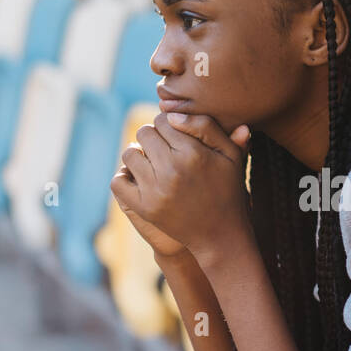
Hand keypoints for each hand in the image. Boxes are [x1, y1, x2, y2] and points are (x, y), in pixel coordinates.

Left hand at [110, 112, 252, 263]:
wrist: (220, 235)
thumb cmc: (228, 191)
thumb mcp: (231, 156)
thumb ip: (209, 128)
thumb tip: (174, 115)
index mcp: (193, 153)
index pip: (164, 120)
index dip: (169, 124)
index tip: (175, 135)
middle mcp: (172, 169)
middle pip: (144, 133)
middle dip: (153, 137)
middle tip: (164, 149)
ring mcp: (155, 190)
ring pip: (129, 153)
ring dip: (138, 154)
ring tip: (151, 163)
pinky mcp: (144, 207)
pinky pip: (118, 181)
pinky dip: (124, 177)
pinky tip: (138, 178)